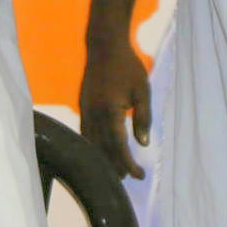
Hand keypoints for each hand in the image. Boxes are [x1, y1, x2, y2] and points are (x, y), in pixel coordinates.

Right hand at [79, 21, 153, 180]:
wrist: (104, 46)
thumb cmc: (128, 67)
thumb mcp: (143, 90)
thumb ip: (143, 118)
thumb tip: (143, 143)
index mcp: (111, 112)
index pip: (119, 146)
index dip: (129, 164)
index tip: (139, 175)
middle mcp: (95, 115)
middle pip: (104, 149)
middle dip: (115, 166)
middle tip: (127, 180)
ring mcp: (86, 111)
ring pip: (92, 144)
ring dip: (103, 160)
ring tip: (114, 172)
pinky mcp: (83, 107)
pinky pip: (86, 134)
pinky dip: (93, 147)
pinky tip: (99, 153)